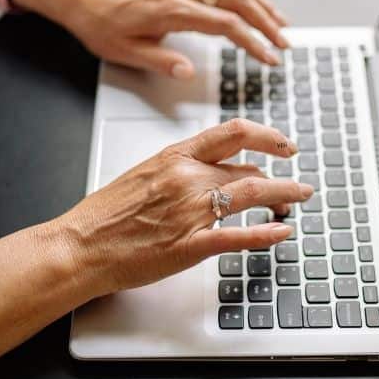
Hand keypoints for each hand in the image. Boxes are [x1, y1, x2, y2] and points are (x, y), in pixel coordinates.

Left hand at [7, 0, 288, 78]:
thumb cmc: (100, 25)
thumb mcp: (125, 52)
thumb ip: (160, 61)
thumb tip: (189, 72)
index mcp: (171, 11)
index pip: (225, 25)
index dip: (252, 42)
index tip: (269, 59)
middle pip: (238, 1)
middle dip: (267, 22)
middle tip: (285, 44)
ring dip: (261, 4)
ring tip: (281, 23)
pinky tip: (253, 2)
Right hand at [55, 119, 311, 295]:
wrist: (80, 245)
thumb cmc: (106, 215)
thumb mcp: (144, 175)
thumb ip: (180, 170)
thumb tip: (211, 170)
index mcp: (175, 157)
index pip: (232, 133)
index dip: (266, 136)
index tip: (284, 145)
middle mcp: (187, 179)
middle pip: (249, 170)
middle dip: (279, 180)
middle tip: (295, 188)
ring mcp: (190, 211)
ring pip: (251, 195)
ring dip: (283, 196)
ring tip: (298, 200)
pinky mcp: (190, 245)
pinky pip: (237, 236)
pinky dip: (264, 234)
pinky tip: (281, 232)